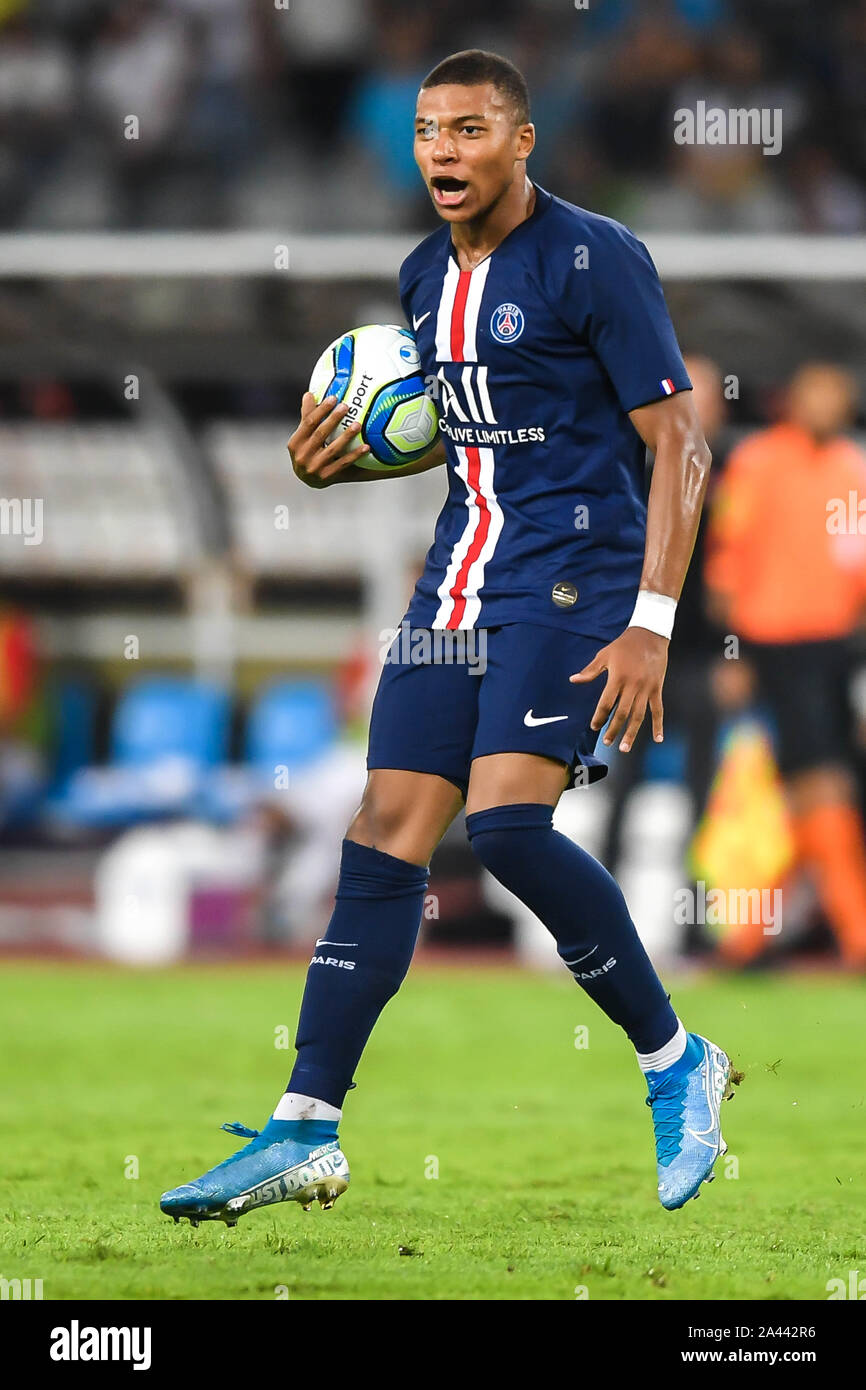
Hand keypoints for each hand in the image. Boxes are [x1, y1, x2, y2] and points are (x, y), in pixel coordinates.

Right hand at [287, 392, 370, 487]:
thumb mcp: (303, 436)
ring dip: (346, 436)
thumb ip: (307, 417)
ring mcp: (314, 468)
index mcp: (295, 443)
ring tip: (358, 425)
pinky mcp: (326, 477)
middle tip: (346, 406)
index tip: (333, 398)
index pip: (308, 423)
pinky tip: (366, 447)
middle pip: (320, 434)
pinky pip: (343, 463)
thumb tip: (309, 394)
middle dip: (333, 419)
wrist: (308, 480)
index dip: (320, 410)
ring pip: (332, 449)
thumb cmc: (308, 451)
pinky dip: (355, 455)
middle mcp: (302, 456)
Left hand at [570, 627, 667, 752]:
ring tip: (624, 748)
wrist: (650, 635)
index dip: (599, 716)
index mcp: (617, 678)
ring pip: (638, 716)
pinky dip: (658, 725)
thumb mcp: (604, 655)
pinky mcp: (657, 688)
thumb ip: (590, 671)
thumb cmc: (624, 645)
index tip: (594, 726)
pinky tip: (658, 739)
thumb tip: (573, 680)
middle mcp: (632, 685)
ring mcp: (646, 688)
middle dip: (613, 729)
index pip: (606, 703)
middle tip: (607, 742)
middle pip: (621, 713)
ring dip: (631, 733)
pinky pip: (658, 710)